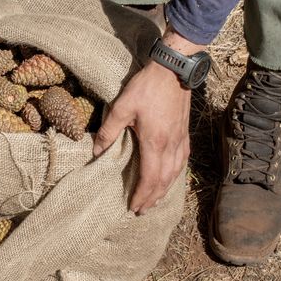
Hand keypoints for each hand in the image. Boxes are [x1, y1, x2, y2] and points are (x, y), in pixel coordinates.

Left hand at [92, 28, 202, 213]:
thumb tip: (96, 150)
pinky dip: (175, 174)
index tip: (133, 207)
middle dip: (153, 198)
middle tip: (142, 210)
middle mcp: (170, 146)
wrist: (174, 70)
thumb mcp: (121, 107)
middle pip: (163, 181)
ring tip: (155, 199)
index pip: (149, 178)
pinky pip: (182, 161)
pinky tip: (171, 175)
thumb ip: (108, 131)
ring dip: (164, 189)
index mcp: (154, 143)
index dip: (142, 195)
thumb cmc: (147, 87)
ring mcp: (180, 139)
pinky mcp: (184, 132)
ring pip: (175, 173)